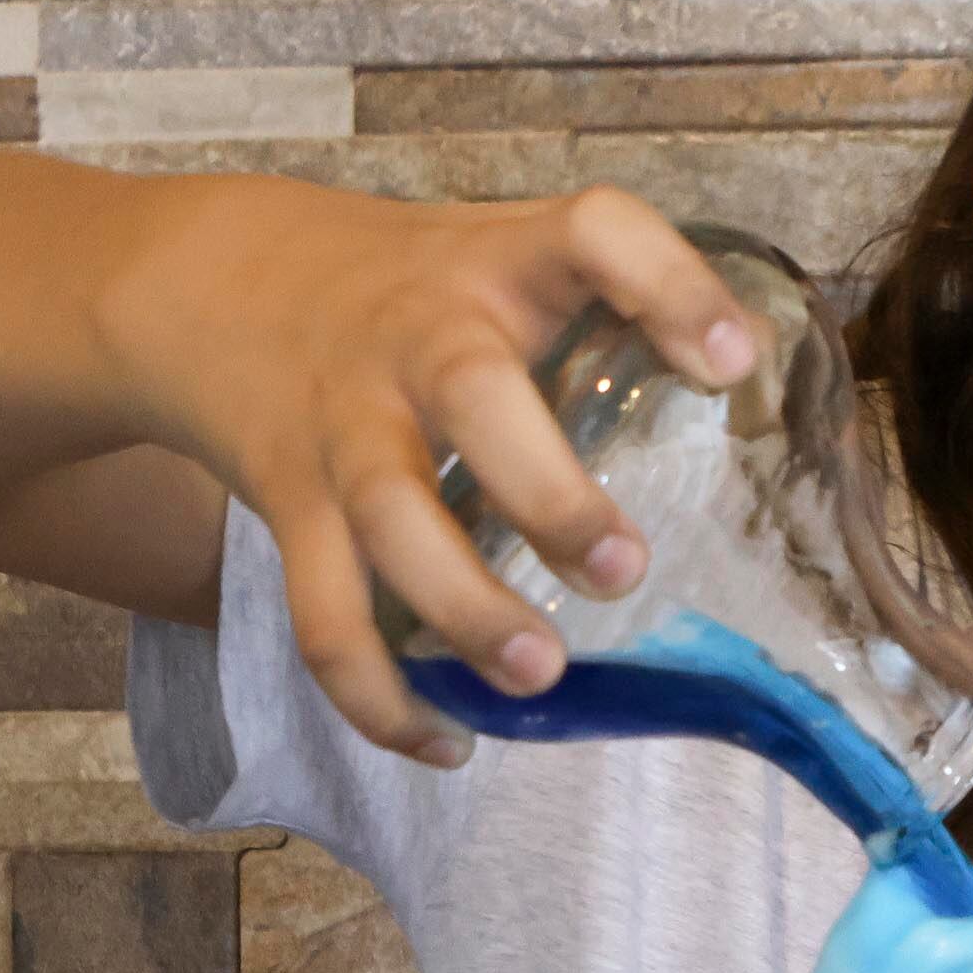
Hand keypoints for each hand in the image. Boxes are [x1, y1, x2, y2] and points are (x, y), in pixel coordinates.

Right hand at [102, 178, 763, 763]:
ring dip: (464, 608)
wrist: (214, 285)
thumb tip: (758, 385)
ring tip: (539, 676)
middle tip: (625, 572)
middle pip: (473, 395)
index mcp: (499, 264)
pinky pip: (324, 613)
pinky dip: (378, 695)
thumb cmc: (414, 291)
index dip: (666, 285)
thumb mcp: (506, 258)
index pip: (593, 230)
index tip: (731, 361)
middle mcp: (419, 336)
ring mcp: (348, 422)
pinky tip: (448, 742)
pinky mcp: (292, 503)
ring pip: (391, 519)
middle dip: (549, 493)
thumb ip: (613, 309)